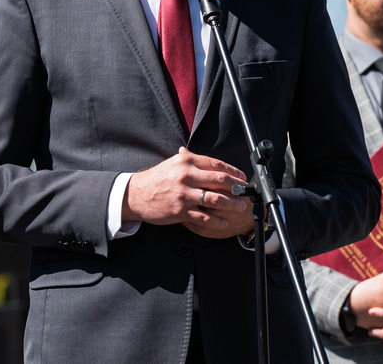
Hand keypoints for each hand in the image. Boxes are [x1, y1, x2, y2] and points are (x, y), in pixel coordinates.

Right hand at [123, 147, 249, 237]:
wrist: (136, 195)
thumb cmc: (156, 179)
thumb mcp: (173, 164)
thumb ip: (191, 160)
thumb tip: (210, 161)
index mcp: (186, 162)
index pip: (216, 164)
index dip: (232, 171)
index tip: (242, 176)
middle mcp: (187, 176)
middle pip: (220, 180)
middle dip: (237, 187)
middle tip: (246, 191)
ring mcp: (184, 194)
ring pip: (215, 199)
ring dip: (232, 203)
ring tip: (240, 207)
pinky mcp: (181, 211)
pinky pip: (204, 217)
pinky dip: (217, 221)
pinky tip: (224, 222)